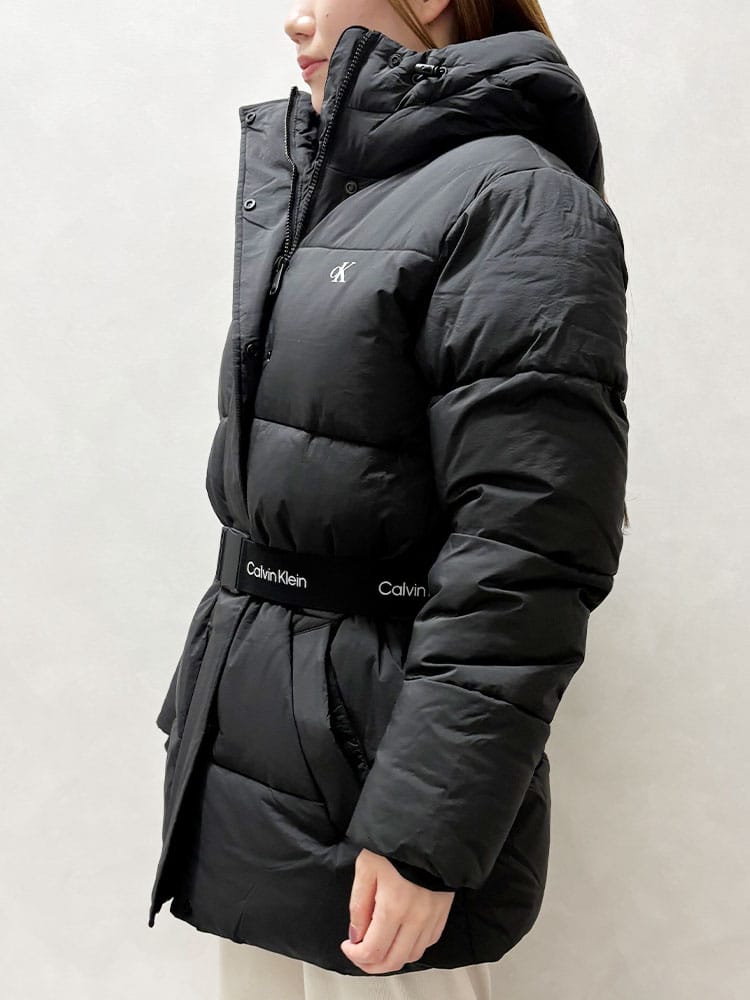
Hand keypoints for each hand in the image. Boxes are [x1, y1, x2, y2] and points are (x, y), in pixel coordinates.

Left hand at [340, 848, 454, 973]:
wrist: (428, 826)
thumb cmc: (394, 841)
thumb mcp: (367, 867)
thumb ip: (359, 904)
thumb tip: (356, 935)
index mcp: (394, 906)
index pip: (373, 950)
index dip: (355, 955)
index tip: (348, 945)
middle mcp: (416, 917)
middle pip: (393, 961)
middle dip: (371, 964)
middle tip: (359, 953)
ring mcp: (433, 916)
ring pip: (411, 955)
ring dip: (392, 958)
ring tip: (378, 946)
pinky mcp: (443, 912)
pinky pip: (428, 943)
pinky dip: (411, 947)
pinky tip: (400, 937)